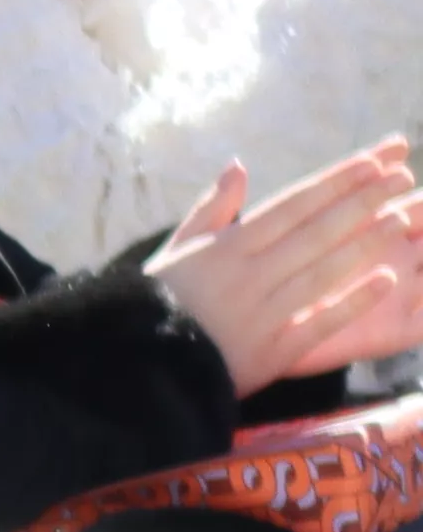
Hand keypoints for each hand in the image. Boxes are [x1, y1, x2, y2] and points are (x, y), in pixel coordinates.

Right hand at [152, 146, 422, 382]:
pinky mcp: (270, 353)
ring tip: (404, 220)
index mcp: (223, 249)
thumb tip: (239, 166)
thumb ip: (211, 210)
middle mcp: (245, 277)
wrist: (134, 370)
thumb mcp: (175, 251)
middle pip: (314, 232)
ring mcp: (260, 315)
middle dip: (362, 203)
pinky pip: (318, 323)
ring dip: (366, 244)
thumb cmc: (156, 304)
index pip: (291, 207)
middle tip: (404, 178)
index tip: (373, 161)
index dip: (335, 182)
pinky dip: (352, 302)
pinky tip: (386, 282)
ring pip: (323, 272)